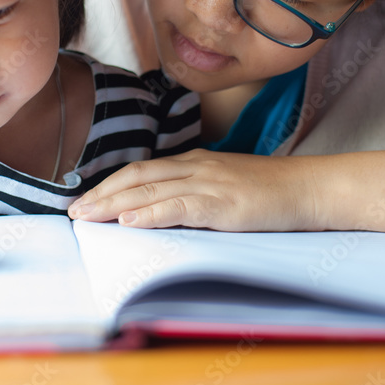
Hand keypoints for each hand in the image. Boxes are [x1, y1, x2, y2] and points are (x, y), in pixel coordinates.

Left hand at [68, 149, 323, 231]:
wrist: (312, 188)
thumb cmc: (272, 193)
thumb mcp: (226, 188)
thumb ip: (195, 196)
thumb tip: (162, 212)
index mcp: (195, 163)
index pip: (141, 170)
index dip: (109, 185)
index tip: (84, 200)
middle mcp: (196, 167)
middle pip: (137, 177)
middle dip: (101, 195)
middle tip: (72, 212)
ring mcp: (209, 183)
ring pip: (151, 190)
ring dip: (114, 204)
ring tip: (86, 217)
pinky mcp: (224, 203)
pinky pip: (179, 206)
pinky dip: (151, 212)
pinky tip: (130, 220)